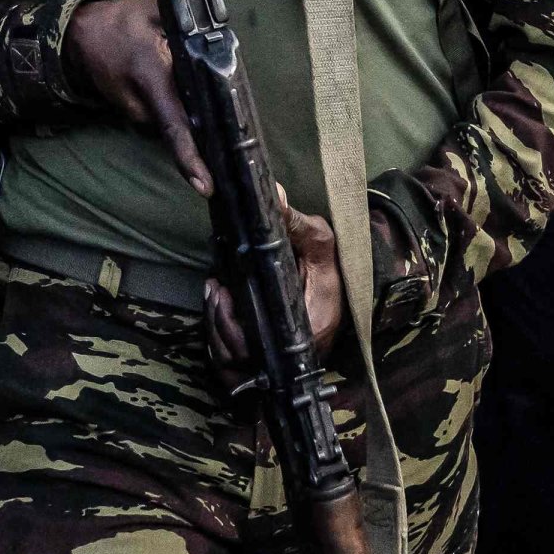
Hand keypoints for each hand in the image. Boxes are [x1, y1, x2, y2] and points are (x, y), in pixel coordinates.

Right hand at [63, 0, 208, 193]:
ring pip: (175, 121)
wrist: (80, 39)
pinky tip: (184, 91)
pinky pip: (165, 116)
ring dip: (192, 113)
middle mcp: (142, 105)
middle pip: (183, 125)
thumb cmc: (119, 22)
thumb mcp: (152, 10)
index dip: (189, 156)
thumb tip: (220, 27)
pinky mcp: (136, 116)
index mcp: (150, 76)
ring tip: (204, 94)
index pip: (173, 122)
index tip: (204, 185)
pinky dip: (178, 108)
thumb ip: (186, 18)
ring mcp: (136, 114)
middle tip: (234, 133)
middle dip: (207, 134)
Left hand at [203, 189, 344, 381]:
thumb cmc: (329, 265)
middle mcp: (293, 350)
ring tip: (213, 295)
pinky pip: (235, 360)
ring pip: (233, 359)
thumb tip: (274, 192)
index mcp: (308, 327)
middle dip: (219, 322)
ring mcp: (281, 357)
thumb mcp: (319, 241)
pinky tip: (217, 310)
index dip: (233, 324)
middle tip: (214, 289)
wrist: (340, 286)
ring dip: (215, 329)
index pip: (262, 342)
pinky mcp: (270, 356)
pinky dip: (220, 339)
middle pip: (240, 353)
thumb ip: (295, 222)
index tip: (223, 292)